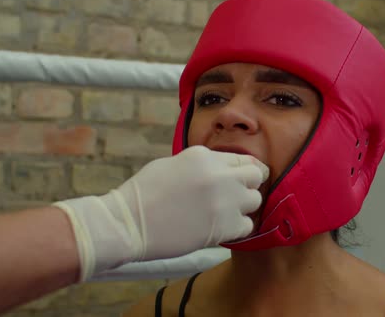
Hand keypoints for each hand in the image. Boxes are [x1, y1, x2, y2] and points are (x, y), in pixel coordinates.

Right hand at [53, 145, 268, 280]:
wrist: (128, 224)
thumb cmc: (143, 194)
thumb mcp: (173, 164)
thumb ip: (202, 164)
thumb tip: (220, 168)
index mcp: (204, 156)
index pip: (242, 158)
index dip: (244, 170)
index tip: (241, 179)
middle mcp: (219, 174)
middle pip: (256, 176)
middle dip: (249, 185)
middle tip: (237, 196)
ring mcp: (224, 200)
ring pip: (255, 200)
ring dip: (244, 207)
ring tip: (226, 213)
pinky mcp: (224, 227)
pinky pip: (247, 225)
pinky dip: (238, 228)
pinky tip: (222, 228)